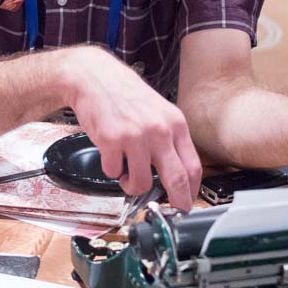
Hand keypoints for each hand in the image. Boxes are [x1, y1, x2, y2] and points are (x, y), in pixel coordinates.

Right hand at [62, 47, 201, 210]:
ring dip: (132, 186)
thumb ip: (169, 140)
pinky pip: (114, 172)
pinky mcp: (111, 140)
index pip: (193, 166)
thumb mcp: (158, 112)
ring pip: (142, 183)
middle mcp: (158, 130)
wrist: (94, 77)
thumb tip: (177, 174)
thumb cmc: (125, 95)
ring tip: (127, 175)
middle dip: (176, 202)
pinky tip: (111, 156)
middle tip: (173, 210)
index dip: (192, 190)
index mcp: (175, 123)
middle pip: (176, 179)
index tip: (187, 201)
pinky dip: (111, 171)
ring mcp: (135, 136)